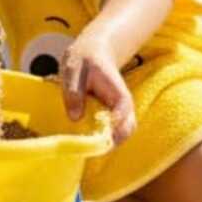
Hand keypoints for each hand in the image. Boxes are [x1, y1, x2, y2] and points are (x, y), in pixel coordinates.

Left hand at [60, 32, 135, 146]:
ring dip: (106, 143)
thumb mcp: (73, 70)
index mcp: (117, 92)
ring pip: (121, 135)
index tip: (100, 136)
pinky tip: (84, 141)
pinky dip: (100, 140)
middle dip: (112, 142)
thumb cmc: (84, 59)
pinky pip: (110, 133)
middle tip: (91, 149)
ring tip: (85, 147)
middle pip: (127, 129)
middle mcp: (122, 105)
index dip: (115, 127)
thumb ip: (74, 92)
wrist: (92, 52)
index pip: (123, 112)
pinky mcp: (109, 117)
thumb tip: (75, 117)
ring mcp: (117, 112)